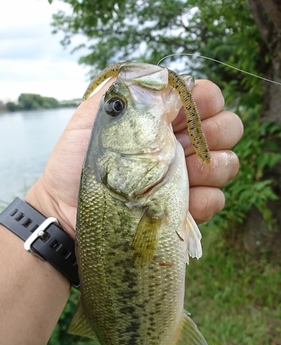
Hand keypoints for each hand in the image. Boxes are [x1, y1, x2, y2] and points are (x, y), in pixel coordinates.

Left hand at [26, 78, 242, 236]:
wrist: (67, 212)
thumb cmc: (76, 163)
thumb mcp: (92, 118)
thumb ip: (126, 91)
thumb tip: (164, 78)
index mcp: (162, 120)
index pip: (204, 98)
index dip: (207, 100)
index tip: (190, 110)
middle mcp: (180, 146)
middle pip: (228, 127)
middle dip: (216, 132)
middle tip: (184, 145)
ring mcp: (187, 178)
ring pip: (229, 164)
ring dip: (211, 168)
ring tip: (180, 176)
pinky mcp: (187, 209)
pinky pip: (217, 200)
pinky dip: (203, 201)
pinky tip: (181, 204)